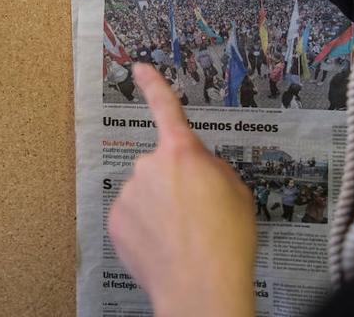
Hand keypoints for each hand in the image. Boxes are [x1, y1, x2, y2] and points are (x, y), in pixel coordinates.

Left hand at [107, 64, 255, 316]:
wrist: (202, 286)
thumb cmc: (227, 241)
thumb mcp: (237, 192)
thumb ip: (211, 168)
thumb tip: (197, 167)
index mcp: (183, 153)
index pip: (166, 109)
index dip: (153, 85)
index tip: (139, 68)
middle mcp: (149, 166)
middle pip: (161, 167)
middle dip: (175, 184)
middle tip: (198, 214)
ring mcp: (129, 193)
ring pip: (144, 194)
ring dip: (159, 209)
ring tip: (184, 236)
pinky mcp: (116, 221)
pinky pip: (132, 218)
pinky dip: (145, 230)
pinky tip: (164, 246)